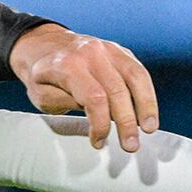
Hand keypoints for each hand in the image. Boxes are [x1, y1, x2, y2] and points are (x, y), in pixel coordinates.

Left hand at [11, 24, 158, 150]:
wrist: (43, 45)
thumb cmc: (42, 75)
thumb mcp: (41, 96)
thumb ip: (68, 104)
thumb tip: (97, 116)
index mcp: (67, 64)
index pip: (94, 98)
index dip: (100, 124)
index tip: (98, 141)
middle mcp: (91, 52)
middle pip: (117, 91)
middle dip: (127, 122)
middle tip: (131, 145)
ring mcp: (108, 49)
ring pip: (136, 77)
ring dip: (146, 106)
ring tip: (150, 128)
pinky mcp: (120, 51)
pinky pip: (139, 72)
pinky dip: (146, 94)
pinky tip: (148, 113)